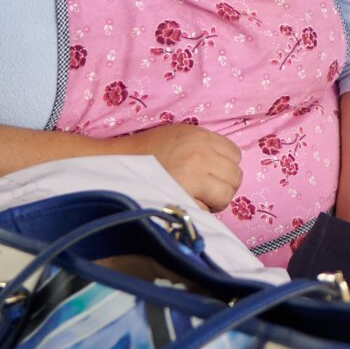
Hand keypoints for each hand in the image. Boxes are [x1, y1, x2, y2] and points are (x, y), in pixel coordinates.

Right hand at [116, 123, 243, 211]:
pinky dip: (199, 212)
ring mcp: (193, 176)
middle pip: (235, 177)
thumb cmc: (145, 151)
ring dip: (216, 201)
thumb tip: (224, 166)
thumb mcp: (179, 136)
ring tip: (199, 200)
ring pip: (226, 195)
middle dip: (224, 186)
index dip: (226, 167)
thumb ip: (204, 146)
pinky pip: (205, 209)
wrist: (114, 163)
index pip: (235, 154)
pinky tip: (185, 206)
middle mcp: (201, 155)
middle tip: (207, 192)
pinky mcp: (182, 197)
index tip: (214, 175)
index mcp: (200, 137)